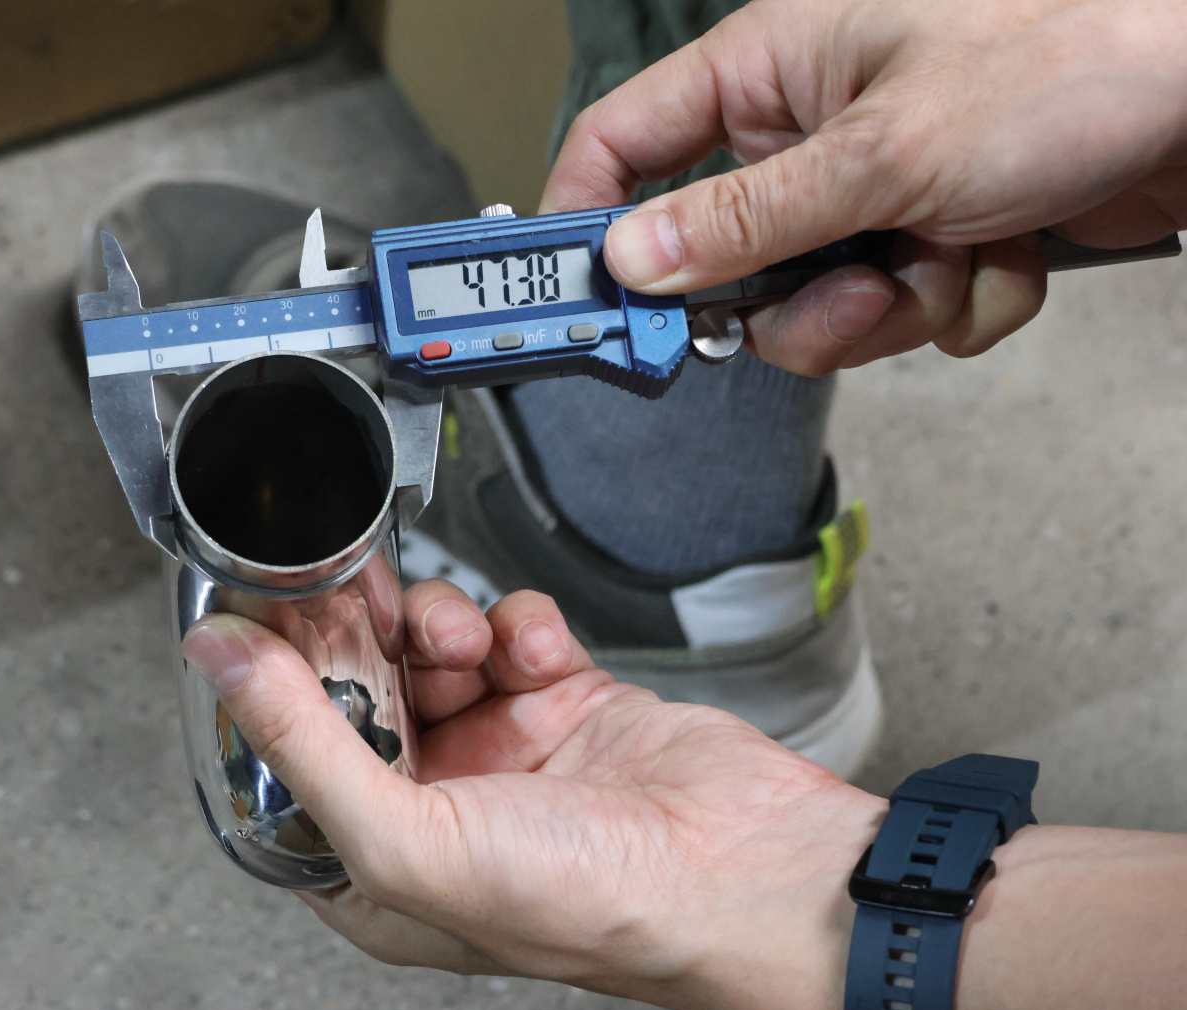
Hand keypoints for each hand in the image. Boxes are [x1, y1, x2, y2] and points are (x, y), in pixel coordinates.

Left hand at [183, 582, 884, 1009]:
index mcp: (378, 865)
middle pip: (354, 687)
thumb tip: (218, 659)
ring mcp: (498, 750)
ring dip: (439, 624)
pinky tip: (534, 651)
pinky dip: (516, 626)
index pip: (287, 757)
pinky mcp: (559, 700)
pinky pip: (507, 632)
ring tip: (465, 636)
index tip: (260, 613)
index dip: (270, 686)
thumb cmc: (592, 904)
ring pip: (428, 646)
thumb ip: (302, 740)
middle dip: (355, 636)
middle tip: (352, 586)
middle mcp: (433, 807)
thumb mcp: (409, 837)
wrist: (750, 870)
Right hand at [542, 0, 1186, 374]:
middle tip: (853, 295)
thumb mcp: (886, 152)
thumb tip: (635, 260)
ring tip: (958, 258)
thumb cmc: (1075, 52)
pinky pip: (904, 307)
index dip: (590, 222)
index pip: (624, 142)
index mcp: (772, 69)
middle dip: (797, 303)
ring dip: (896, 306)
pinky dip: (960, 299)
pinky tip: (1010, 250)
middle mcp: (812, 128)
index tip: (586, 304)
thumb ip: (747, 219)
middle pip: (729, 259)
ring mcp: (876, 185)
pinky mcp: (937, 228)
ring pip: (822, 302)